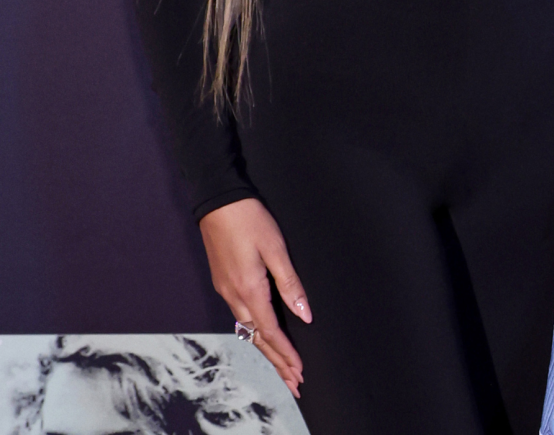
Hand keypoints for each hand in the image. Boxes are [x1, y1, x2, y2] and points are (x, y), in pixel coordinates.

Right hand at [199, 198, 311, 395]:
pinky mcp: (224, 282)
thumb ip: (289, 283)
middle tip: (293, 383)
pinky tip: (262, 336)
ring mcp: (226, 290)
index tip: (300, 371)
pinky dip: (254, 332)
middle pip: (257, 338)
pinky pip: (241, 316)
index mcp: (249, 290)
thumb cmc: (250, 220)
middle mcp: (234, 296)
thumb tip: (305, 314)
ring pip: (247, 330)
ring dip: (265, 350)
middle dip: (276, 361)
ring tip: (282, 366)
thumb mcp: (275, 248)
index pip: (270, 332)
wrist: (218, 202)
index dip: (286, 354)